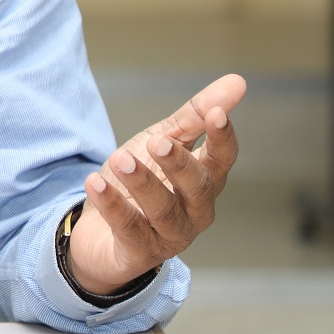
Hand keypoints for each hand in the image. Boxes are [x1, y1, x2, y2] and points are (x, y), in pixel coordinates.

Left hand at [67, 73, 245, 294]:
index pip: (222, 159)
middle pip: (197, 188)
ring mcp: (168, 234)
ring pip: (163, 210)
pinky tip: (95, 182)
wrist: (99, 230)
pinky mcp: (138, 252)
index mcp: (204, 180)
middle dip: (179, 163)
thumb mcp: (163, 140)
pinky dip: (112, 204)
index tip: (216, 113)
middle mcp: (194, 211)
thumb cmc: (140, 180)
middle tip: (157, 142)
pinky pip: (128, 228)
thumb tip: (237, 81)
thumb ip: (195, 115)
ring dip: (142, 183)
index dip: (222, 137)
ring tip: (121, 158)